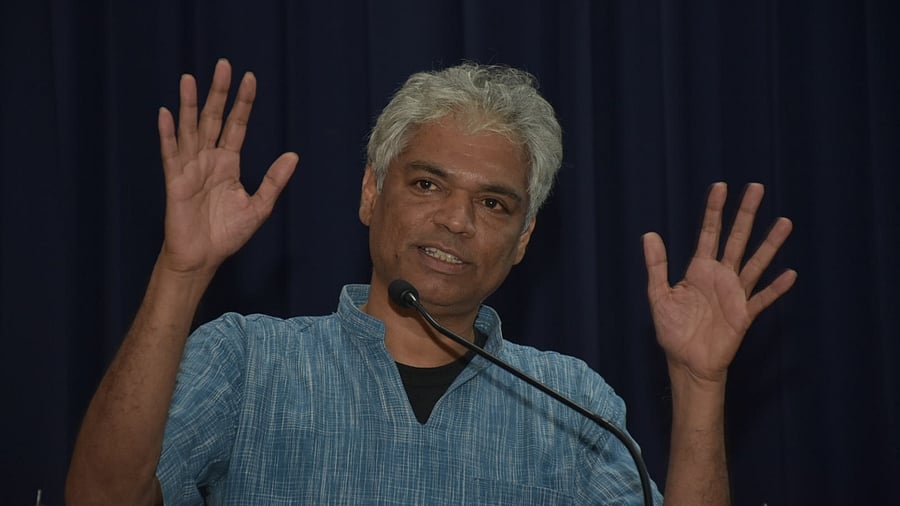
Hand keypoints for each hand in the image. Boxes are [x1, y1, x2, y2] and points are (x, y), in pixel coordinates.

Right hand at [157, 59, 296, 274]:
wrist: (203, 257)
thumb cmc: (227, 233)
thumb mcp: (259, 206)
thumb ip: (274, 180)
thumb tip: (293, 156)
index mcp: (228, 163)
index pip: (237, 125)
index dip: (243, 102)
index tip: (250, 78)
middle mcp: (208, 159)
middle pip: (213, 118)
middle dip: (218, 93)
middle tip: (224, 65)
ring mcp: (190, 168)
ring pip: (190, 129)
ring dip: (188, 104)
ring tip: (189, 78)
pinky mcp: (176, 181)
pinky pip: (171, 154)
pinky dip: (168, 134)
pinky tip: (166, 114)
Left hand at [642, 182, 796, 384]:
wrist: (686, 362)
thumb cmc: (673, 331)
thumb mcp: (658, 296)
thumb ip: (657, 266)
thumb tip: (649, 234)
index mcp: (699, 270)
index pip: (709, 233)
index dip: (714, 211)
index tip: (721, 187)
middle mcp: (720, 276)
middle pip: (736, 239)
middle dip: (745, 214)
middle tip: (756, 188)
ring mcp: (734, 294)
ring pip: (755, 263)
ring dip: (769, 244)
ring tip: (784, 222)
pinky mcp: (744, 314)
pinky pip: (762, 299)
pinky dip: (775, 288)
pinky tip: (789, 274)